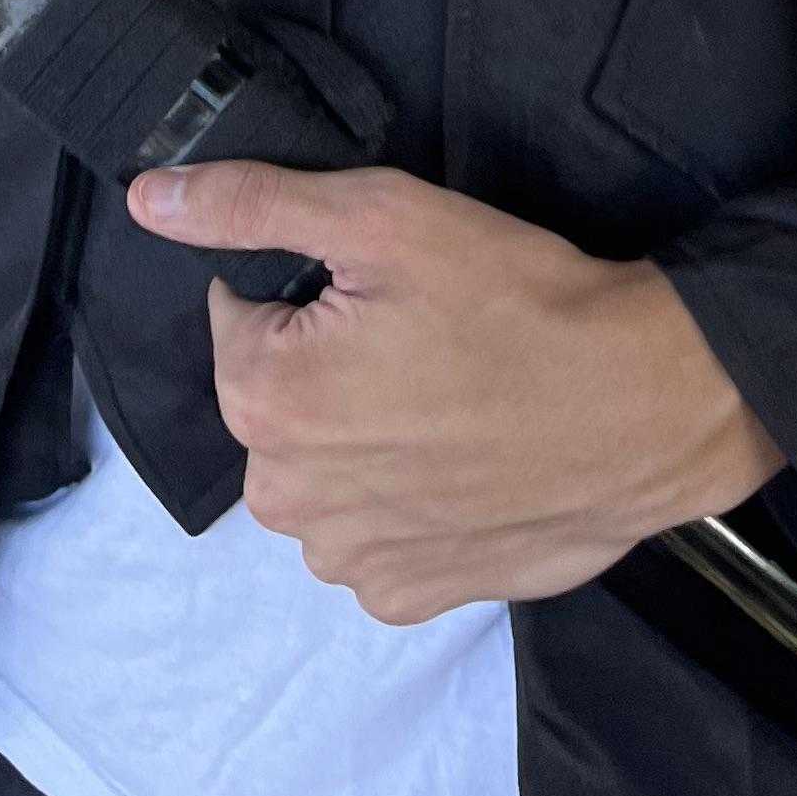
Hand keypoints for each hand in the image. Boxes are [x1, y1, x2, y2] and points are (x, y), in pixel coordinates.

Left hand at [127, 157, 783, 624]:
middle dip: (327, 368)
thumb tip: (150, 199)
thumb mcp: (382, 217)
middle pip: (274, 401)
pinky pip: (372, 536)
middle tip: (425, 340)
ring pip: (321, 473)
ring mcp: (350, 560)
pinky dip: (405, 501)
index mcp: (264, 400)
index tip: (385, 293)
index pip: (239, 318)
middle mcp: (288, 499)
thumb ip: (252, 205)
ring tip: (452, 400)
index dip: (311, 293)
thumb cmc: (517, 303)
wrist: (646, 405)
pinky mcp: (409, 596)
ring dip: (364, 439)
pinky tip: (464, 461)